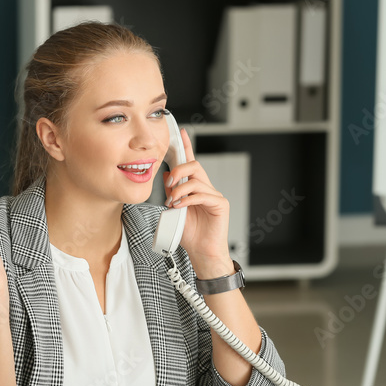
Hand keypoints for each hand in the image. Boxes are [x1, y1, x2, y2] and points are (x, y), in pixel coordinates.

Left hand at [162, 129, 233, 276]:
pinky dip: (188, 199)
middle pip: (194, 166)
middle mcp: (206, 189)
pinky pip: (202, 194)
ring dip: (180, 190)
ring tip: (173, 202)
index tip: (181, 133)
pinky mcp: (220, 204)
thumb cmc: (190, 235)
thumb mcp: (174, 210)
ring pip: (196, 180)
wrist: (201, 253)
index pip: (191, 162)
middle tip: (168, 183)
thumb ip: (171, 193)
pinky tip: (181, 207)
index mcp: (195, 188)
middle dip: (179, 170)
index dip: (187, 146)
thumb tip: (166, 177)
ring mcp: (214, 196)